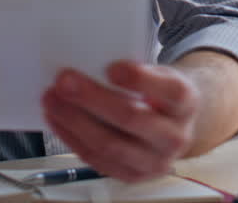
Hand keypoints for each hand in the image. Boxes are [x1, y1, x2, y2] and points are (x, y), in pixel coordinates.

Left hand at [42, 61, 199, 181]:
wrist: (174, 125)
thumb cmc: (159, 94)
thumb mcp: (159, 73)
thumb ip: (136, 72)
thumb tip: (90, 63)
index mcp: (185, 103)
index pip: (170, 91)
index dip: (140, 79)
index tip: (112, 67)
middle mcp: (175, 137)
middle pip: (132, 118)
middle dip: (92, 99)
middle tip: (65, 81)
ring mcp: (154, 162)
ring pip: (109, 144)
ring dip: (74, 120)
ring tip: (52, 99)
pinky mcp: (133, 176)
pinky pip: (97, 159)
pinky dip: (72, 138)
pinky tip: (57, 119)